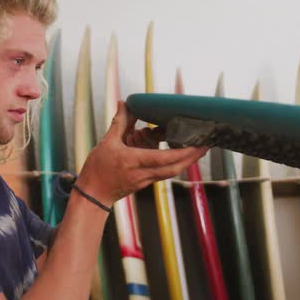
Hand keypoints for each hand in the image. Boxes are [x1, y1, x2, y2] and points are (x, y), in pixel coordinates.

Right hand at [76, 101, 208, 205]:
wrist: (93, 195)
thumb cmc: (97, 170)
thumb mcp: (106, 143)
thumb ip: (119, 123)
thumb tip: (124, 104)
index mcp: (134, 161)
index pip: (164, 158)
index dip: (184, 153)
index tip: (197, 144)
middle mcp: (143, 173)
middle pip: (175, 168)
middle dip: (193, 157)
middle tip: (207, 145)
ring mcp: (146, 180)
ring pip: (172, 172)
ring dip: (187, 161)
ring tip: (199, 148)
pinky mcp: (145, 183)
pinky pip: (165, 173)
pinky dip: (175, 164)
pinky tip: (182, 156)